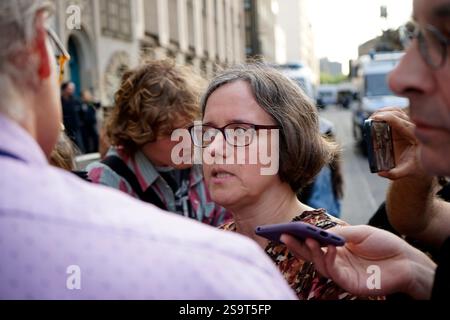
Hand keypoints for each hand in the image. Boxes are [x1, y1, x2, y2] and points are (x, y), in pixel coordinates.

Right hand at [281, 225, 435, 298]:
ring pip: (319, 264)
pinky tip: (331, 248)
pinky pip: (334, 272)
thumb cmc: (384, 244)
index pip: (312, 244)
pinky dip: (330, 259)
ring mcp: (342, 273)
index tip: (285, 229)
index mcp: (335, 249)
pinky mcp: (349, 283)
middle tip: (282, 235)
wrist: (407, 260)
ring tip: (307, 237)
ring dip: (311, 251)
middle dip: (295, 246)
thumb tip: (317, 231)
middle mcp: (335, 261)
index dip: (298, 237)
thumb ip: (338, 233)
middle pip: (310, 255)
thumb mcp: (359, 232)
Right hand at [370, 108, 424, 179]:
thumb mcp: (406, 171)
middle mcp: (412, 127)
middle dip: (381, 114)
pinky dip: (385, 111)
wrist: (422, 162)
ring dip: (382, 111)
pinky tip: (376, 117)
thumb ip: (394, 174)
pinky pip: (395, 112)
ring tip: (371, 118)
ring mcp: (408, 124)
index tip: (374, 118)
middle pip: (396, 113)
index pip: (400, 122)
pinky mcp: (404, 123)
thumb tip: (380, 173)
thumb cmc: (415, 166)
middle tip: (369, 121)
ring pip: (396, 110)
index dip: (386, 118)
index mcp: (414, 136)